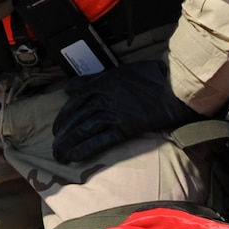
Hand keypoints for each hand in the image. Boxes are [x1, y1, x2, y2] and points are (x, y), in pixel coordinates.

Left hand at [52, 59, 200, 164]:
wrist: (173, 86)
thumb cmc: (147, 76)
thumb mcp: (116, 72)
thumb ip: (91, 80)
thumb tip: (68, 88)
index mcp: (100, 85)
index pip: (74, 102)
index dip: (63, 117)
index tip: (57, 128)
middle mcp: (103, 99)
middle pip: (76, 118)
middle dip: (62, 134)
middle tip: (55, 146)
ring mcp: (114, 114)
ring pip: (83, 129)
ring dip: (68, 143)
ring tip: (59, 154)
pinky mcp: (126, 127)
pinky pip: (101, 140)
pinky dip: (86, 148)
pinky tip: (74, 157)